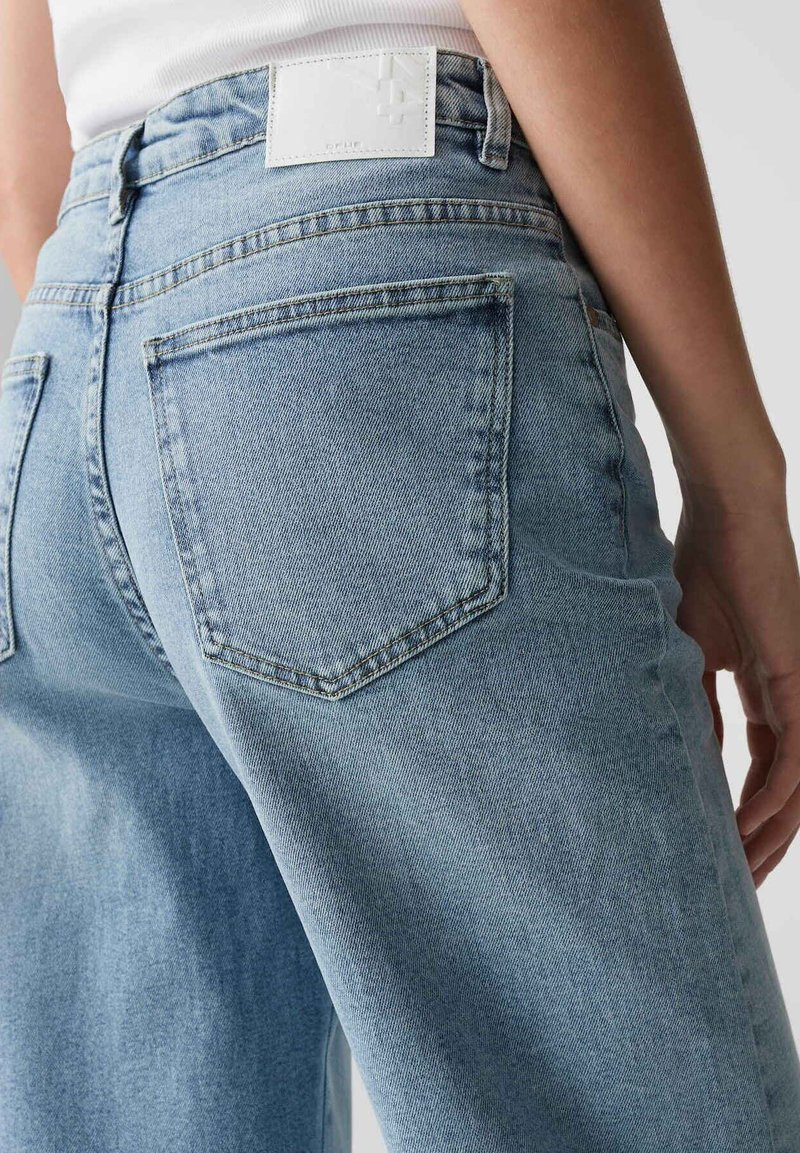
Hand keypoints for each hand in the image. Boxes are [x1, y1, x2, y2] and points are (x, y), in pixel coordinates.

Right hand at [673, 488, 799, 886]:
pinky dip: (774, 797)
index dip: (743, 814)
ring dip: (771, 833)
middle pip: (784, 790)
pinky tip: (749, 826)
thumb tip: (688, 756)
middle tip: (733, 884)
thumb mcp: (688, 651)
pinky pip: (794, 756)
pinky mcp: (797, 680)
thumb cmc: (703, 568)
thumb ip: (696, 704)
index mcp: (764, 692)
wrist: (728, 516)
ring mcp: (798, 691)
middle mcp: (789, 700)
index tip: (714, 850)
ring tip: (739, 870)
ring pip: (796, 786)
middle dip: (761, 840)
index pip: (763, 770)